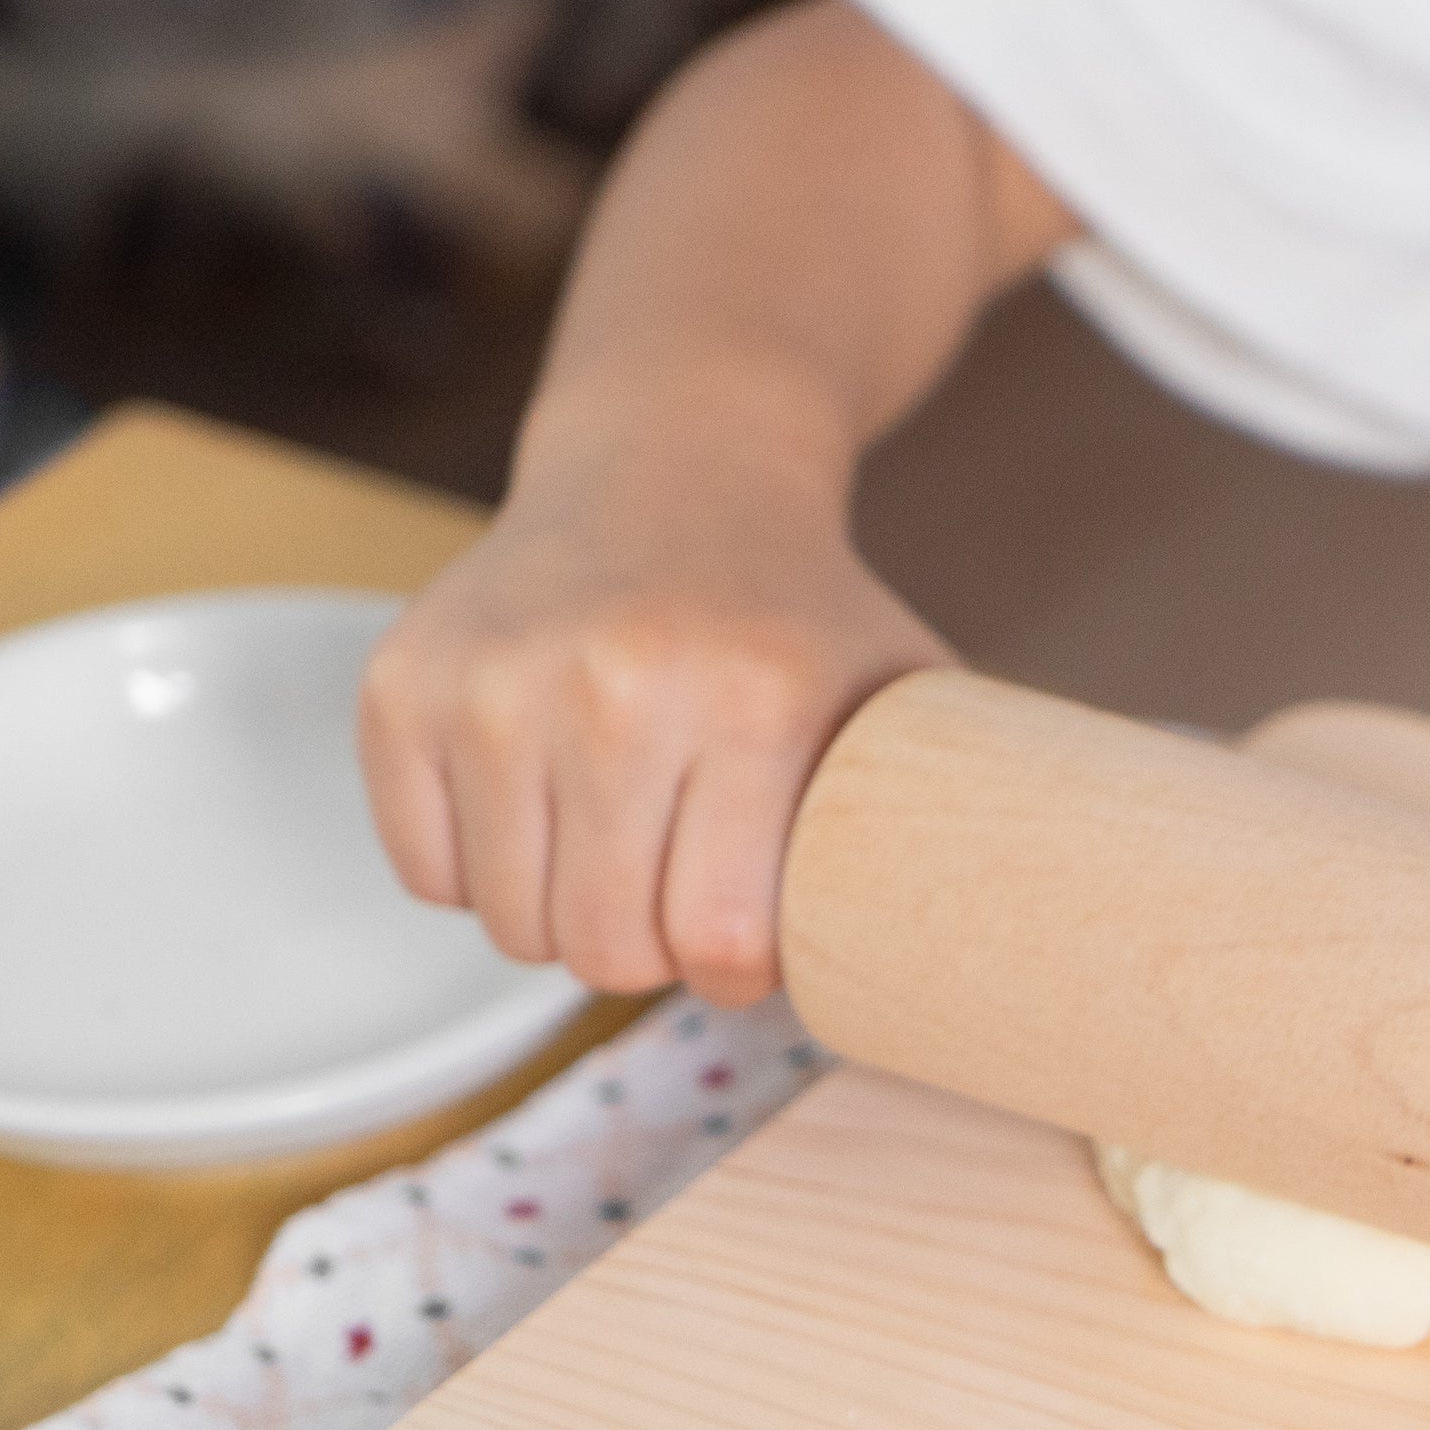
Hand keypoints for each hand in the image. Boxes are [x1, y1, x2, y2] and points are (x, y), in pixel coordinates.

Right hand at [358, 428, 950, 1002]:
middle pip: (600, 951)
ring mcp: (490, 680)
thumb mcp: (904, 694)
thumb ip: (948, 823)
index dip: (735, 967)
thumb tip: (1028, 955)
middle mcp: (609, 684)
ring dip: (564, 913)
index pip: (712, 943)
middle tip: (679, 886)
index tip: (751, 932)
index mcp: (750, 701)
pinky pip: (426, 871)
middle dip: (646, 948)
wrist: (674, 462)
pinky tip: (540, 794)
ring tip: (618, 837)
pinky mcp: (401, 683)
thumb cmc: (800, 608)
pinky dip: (480, 864)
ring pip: (507, 926)